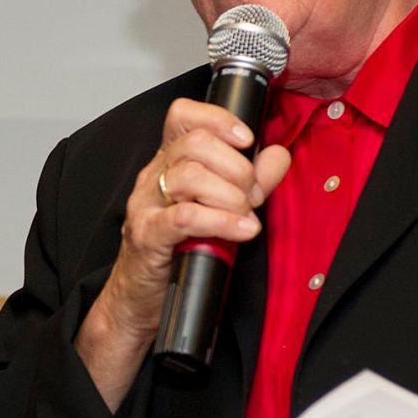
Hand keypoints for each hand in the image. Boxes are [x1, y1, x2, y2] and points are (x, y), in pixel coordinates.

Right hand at [75, 97, 289, 408]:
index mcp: (168, 163)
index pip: (182, 116)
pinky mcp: (147, 236)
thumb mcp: (219, 211)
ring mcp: (146, 205)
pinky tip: (242, 229)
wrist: (140, 301)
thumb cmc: (178, 253)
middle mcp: (153, 177)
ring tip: (246, 215)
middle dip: (236, 166)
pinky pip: (185, 217)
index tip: (247, 138)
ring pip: (190, 176)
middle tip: (253, 194)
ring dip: (230, 195)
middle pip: (194, 144)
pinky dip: (221, 221)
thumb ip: (250, 181)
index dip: (217, 118)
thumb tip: (278, 155)